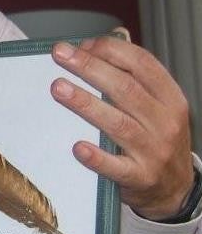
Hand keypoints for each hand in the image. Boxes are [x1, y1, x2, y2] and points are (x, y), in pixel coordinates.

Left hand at [50, 32, 192, 220]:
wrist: (175, 188)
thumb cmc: (157, 138)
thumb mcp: (157, 106)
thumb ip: (130, 77)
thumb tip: (92, 47)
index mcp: (171, 98)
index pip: (143, 64)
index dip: (111, 50)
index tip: (81, 45)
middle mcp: (165, 122)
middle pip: (125, 89)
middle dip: (89, 68)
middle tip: (60, 55)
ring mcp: (153, 151)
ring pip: (118, 123)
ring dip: (85, 103)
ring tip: (58, 88)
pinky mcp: (139, 177)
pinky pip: (116, 167)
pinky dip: (97, 157)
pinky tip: (77, 146)